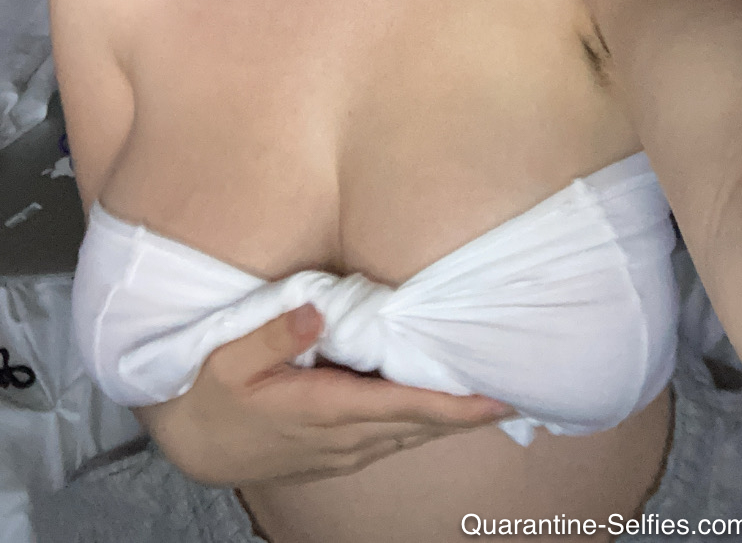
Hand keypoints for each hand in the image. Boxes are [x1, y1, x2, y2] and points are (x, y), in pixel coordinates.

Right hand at [139, 303, 512, 485]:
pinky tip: (446, 408)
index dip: (455, 404)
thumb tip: (317, 312)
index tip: (497, 394)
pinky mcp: (340, 454)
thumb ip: (274, 334)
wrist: (196, 447)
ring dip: (454, 418)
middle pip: (422, 424)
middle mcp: (345, 438)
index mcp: (324, 410)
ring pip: (413, 436)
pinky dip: (428, 423)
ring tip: (495, 394)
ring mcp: (344, 452)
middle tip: (520, 386)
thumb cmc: (212, 395)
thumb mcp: (230, 358)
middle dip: (471, 410)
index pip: (405, 407)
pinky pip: (397, 439)